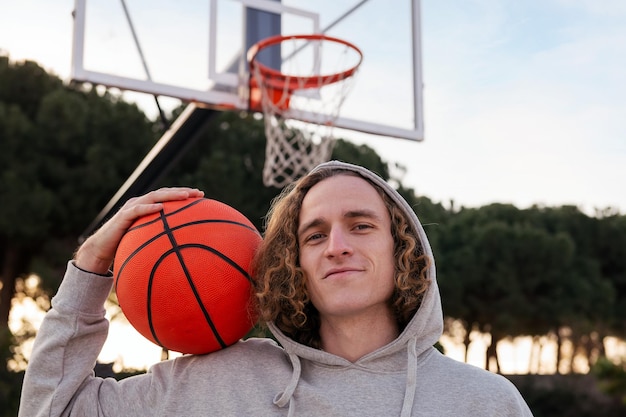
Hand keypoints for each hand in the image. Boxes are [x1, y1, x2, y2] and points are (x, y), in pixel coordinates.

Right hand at [75, 187, 203, 273]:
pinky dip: (149, 208)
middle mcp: (140, 203)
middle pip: (163, 193)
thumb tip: (183, 249)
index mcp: (147, 207)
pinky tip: (161, 208)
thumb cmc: (126, 246)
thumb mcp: (147, 240)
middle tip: (198, 193)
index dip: (183, 194)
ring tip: (185, 196)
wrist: (101, 250)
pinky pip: (137, 210)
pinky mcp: (122, 217)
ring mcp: (131, 208)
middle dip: (182, 191)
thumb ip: (161, 238)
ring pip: (153, 197)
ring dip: (170, 195)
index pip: (168, 196)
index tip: (201, 195)